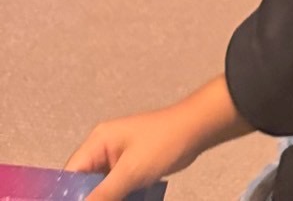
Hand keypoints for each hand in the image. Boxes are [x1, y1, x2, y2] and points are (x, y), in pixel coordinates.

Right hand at [67, 77, 251, 200]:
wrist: (198, 129)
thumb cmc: (164, 143)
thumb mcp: (131, 171)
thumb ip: (103, 195)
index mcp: (98, 142)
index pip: (69, 175)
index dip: (65, 196)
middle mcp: (103, 148)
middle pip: (83, 184)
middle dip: (88, 199)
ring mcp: (118, 158)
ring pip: (100, 188)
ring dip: (104, 199)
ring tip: (119, 200)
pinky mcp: (131, 166)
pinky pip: (116, 188)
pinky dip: (117, 198)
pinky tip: (127, 200)